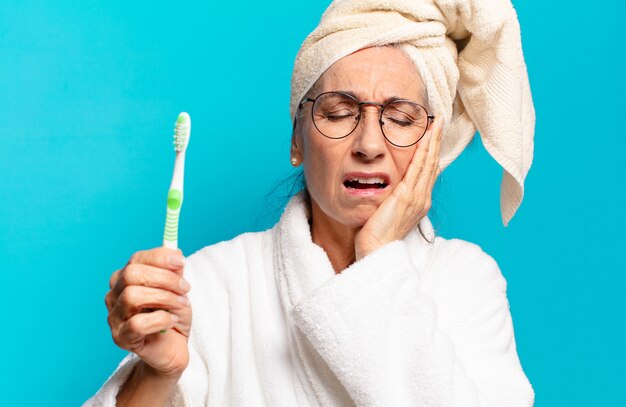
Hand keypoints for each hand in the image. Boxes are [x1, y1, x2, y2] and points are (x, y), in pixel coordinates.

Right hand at [105, 247, 191, 377]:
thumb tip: (175, 253)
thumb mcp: (178, 290)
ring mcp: (114, 317)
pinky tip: (170, 322)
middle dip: (164, 279)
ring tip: (180, 305)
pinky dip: (160, 319)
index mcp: (125, 279)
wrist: (173, 348)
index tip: (182, 262)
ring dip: (164, 298)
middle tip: (185, 288)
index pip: (136, 259)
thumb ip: (174, 272)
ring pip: (132, 297)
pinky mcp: (120, 338)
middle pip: (131, 274)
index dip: (160, 258)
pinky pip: (137, 323)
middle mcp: (114, 295)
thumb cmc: (172, 316)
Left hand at [355, 116, 442, 259]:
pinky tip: (424, 138)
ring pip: (428, 162)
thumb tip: (389, 186)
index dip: (433, 151)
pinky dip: (423, 151)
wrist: (376, 252)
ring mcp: (417, 197)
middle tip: (440, 120)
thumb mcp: (388, 212)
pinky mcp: (406, 196)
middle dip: (436, 140)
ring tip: (436, 123)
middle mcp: (422, 198)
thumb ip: (392, 197)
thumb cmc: (378, 235)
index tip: (434, 134)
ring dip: (433, 140)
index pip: (429, 171)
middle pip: (433, 163)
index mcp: (420, 202)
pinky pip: (417, 169)